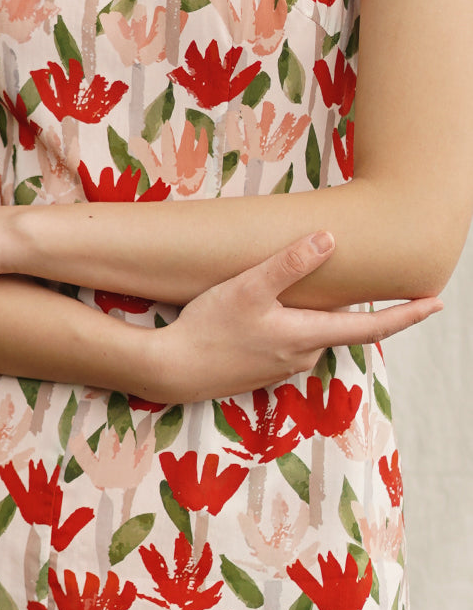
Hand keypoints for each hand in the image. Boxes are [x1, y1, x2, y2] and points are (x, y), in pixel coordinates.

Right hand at [157, 231, 442, 403]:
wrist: (172, 370)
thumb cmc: (210, 326)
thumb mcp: (249, 288)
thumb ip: (289, 264)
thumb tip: (329, 239)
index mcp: (307, 336)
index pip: (371, 325)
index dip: (405, 314)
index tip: (435, 302)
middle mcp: (302, 355)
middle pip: (339, 325)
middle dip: (354, 306)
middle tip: (376, 281)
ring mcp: (282, 365)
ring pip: (311, 332)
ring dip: (315, 312)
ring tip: (317, 286)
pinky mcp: (261, 368)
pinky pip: (289, 340)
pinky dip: (292, 323)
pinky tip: (273, 310)